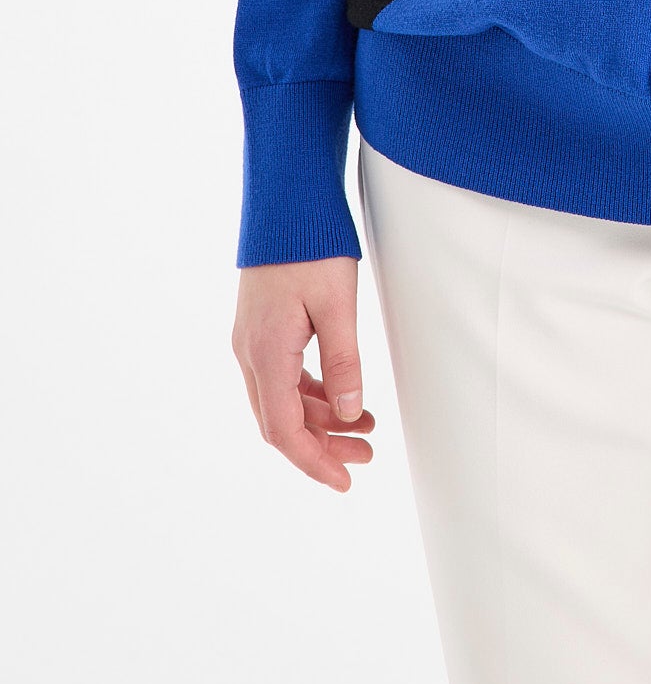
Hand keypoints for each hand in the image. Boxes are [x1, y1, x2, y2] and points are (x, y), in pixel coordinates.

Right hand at [233, 257, 375, 490]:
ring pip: (283, 400)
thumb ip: (344, 361)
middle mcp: (250, 354)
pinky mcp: (262, 329)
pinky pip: (284, 377)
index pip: (284, 429)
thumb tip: (351, 414)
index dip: (314, 461)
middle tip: (367, 455)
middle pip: (281, 421)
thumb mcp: (338, 304)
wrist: (286, 202)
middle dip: (323, 445)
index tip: (345, 480)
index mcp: (265, 353)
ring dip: (321, 419)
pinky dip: (313, 394)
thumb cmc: (311, 246)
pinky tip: (343, 397)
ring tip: (367, 426)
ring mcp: (253, 342)